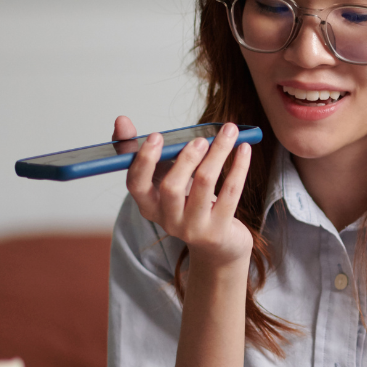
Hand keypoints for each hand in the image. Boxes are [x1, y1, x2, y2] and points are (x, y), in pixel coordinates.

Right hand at [112, 116, 253, 267]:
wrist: (218, 245)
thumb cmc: (189, 203)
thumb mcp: (165, 178)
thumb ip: (147, 152)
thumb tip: (121, 121)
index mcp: (149, 206)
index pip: (136, 184)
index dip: (144, 160)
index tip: (155, 135)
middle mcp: (168, 220)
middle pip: (171, 188)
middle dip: (186, 159)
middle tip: (200, 139)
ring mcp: (194, 228)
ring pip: (204, 185)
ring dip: (217, 154)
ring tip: (228, 132)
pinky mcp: (219, 230)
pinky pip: (230, 193)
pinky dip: (238, 167)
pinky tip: (244, 149)